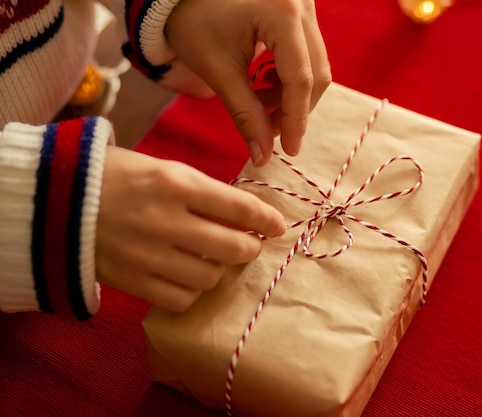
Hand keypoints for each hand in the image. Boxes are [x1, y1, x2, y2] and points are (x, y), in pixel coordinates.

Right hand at [96, 146, 285, 311]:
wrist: (53, 200)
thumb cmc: (114, 176)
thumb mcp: (162, 168)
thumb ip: (202, 191)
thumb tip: (243, 214)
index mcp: (176, 183)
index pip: (240, 207)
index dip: (267, 219)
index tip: (278, 225)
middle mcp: (166, 220)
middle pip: (233, 248)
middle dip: (250, 248)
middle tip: (250, 245)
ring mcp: (148, 255)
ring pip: (210, 277)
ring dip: (219, 269)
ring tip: (212, 258)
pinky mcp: (132, 282)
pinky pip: (182, 299)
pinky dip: (192, 290)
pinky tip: (186, 275)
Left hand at [165, 0, 331, 166]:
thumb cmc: (195, 23)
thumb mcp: (219, 71)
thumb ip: (246, 114)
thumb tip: (263, 157)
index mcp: (282, 13)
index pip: (300, 78)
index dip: (295, 119)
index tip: (289, 150)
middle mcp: (302, 5)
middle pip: (315, 73)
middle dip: (294, 109)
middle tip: (269, 132)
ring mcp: (305, 6)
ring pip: (315, 66)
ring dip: (293, 96)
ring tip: (262, 106)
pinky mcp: (302, 11)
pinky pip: (308, 54)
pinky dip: (290, 78)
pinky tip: (266, 84)